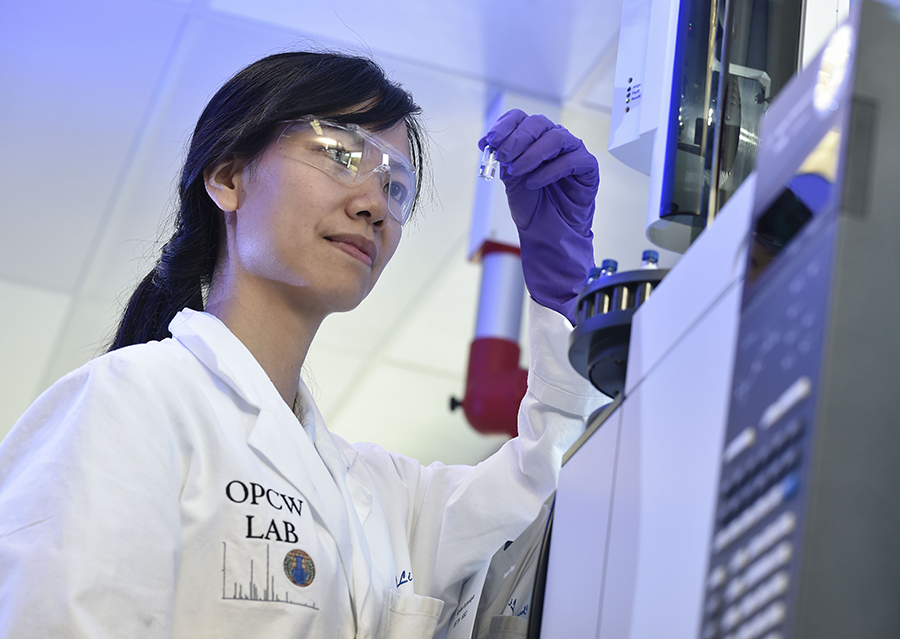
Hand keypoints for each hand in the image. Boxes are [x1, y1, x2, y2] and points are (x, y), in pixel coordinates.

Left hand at [481, 109, 598, 323]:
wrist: (547, 232)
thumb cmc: (532, 204)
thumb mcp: (510, 179)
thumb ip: (502, 158)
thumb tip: (486, 141)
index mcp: (533, 138)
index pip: (520, 118)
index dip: (505, 125)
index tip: (491, 140)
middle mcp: (553, 139)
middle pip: (538, 123)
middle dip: (517, 139)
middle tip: (503, 157)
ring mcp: (572, 151)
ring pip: (556, 138)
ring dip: (532, 153)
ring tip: (517, 171)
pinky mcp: (587, 167)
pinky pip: (572, 160)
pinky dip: (550, 170)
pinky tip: (534, 183)